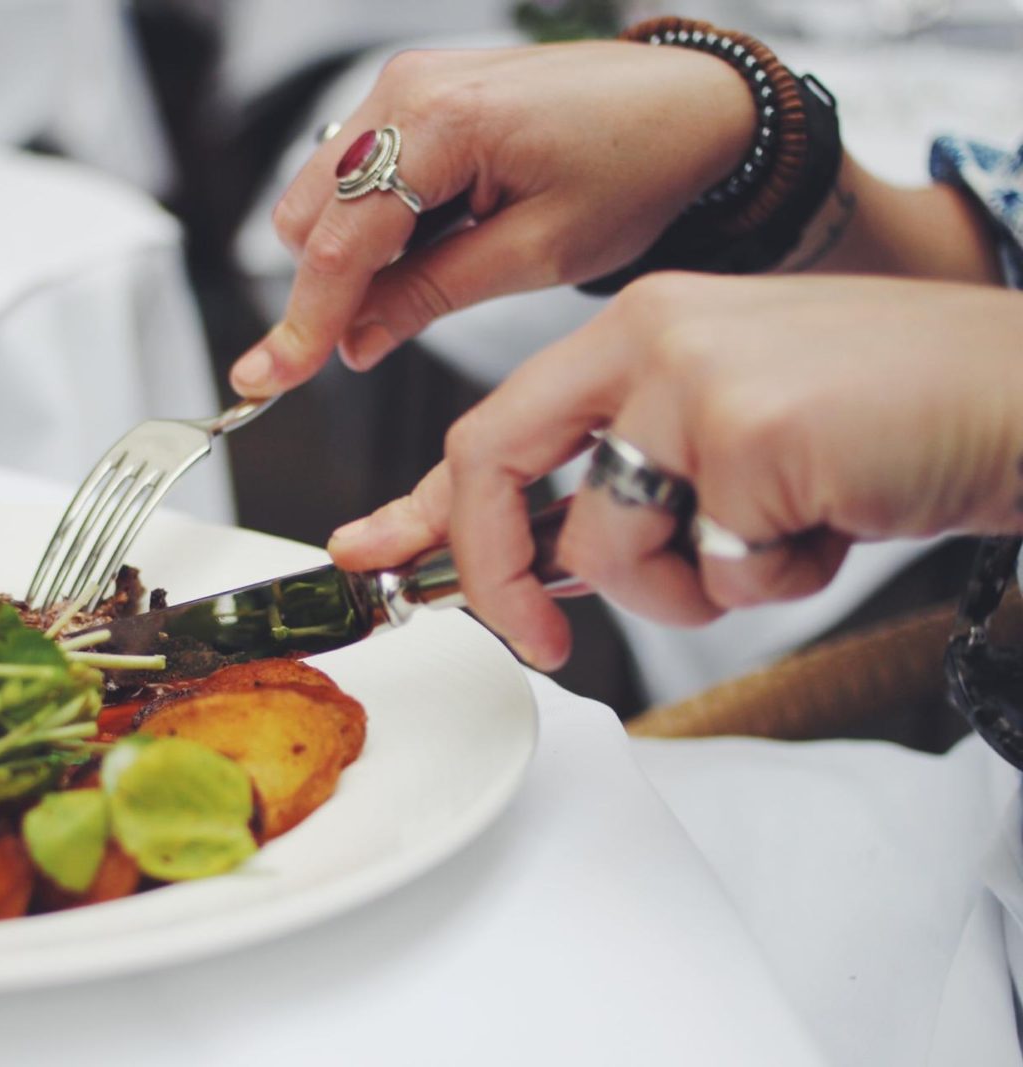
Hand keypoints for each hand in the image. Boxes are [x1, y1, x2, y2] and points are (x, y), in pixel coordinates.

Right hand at [229, 42, 755, 396]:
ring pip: (319, 196)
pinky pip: (353, 172)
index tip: (269, 378)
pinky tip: (433, 239)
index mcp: (444, 122)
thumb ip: (430, 296)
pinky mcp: (413, 94)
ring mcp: (405, 85)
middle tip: (371, 340)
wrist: (690, 106)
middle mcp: (407, 90)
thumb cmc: (638, 164)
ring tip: (434, 273)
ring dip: (349, 255)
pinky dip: (373, 223)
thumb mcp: (537, 254)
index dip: (303, 324)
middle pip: (306, 216)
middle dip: (325, 288)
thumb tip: (356, 341)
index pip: (341, 245)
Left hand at [325, 273, 1022, 669]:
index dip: (419, 501)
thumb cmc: (882, 418)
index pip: (490, 423)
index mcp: (636, 331)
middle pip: (494, 466)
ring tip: (780, 534)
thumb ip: (630, 479)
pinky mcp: (751, 436)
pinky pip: (713, 571)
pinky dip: (770, 580)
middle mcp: (650, 338)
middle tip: (538, 640)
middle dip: (496, 577)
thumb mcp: (727, 432)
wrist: (1016, 397)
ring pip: (610, 547)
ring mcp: (696, 381)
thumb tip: (539, 565)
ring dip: (690, 585)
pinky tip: (828, 522)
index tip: (369, 551)